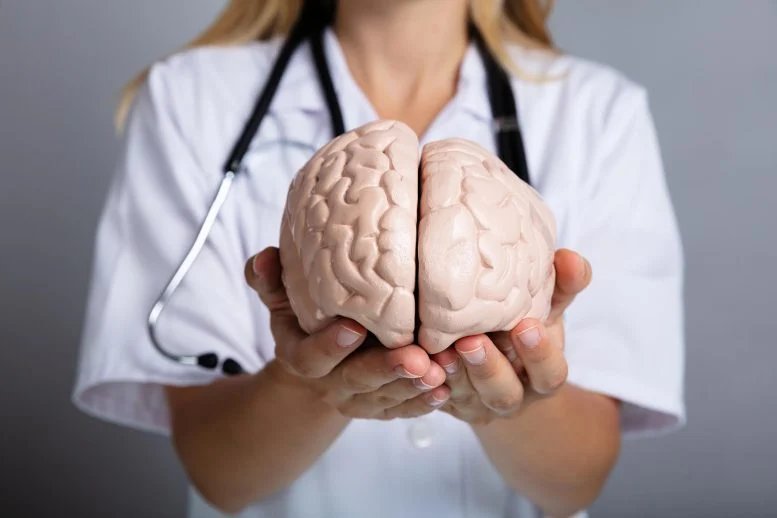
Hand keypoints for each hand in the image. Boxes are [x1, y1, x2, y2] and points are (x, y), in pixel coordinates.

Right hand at [245, 247, 450, 419]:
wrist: (315, 363)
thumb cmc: (303, 317)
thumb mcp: (282, 298)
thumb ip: (270, 280)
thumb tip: (265, 258)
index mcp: (300, 355)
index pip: (312, 357)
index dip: (331, 345)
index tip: (355, 327)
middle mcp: (327, 383)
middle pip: (356, 381)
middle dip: (386, 370)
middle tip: (415, 358)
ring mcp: (355, 399)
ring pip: (384, 398)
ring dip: (413, 386)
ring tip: (439, 370)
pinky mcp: (379, 407)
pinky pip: (401, 410)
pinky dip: (423, 402)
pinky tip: (445, 389)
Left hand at [431, 249, 591, 424]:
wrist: (495, 358)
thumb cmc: (523, 324)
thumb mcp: (545, 307)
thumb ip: (561, 285)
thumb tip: (572, 259)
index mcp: (542, 376)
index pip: (550, 374)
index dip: (540, 354)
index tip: (526, 325)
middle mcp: (511, 396)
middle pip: (503, 393)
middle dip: (488, 368)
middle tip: (471, 340)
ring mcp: (475, 403)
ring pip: (465, 397)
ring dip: (453, 373)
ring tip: (441, 348)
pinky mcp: (443, 401)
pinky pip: (431, 398)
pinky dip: (424, 380)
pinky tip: (416, 359)